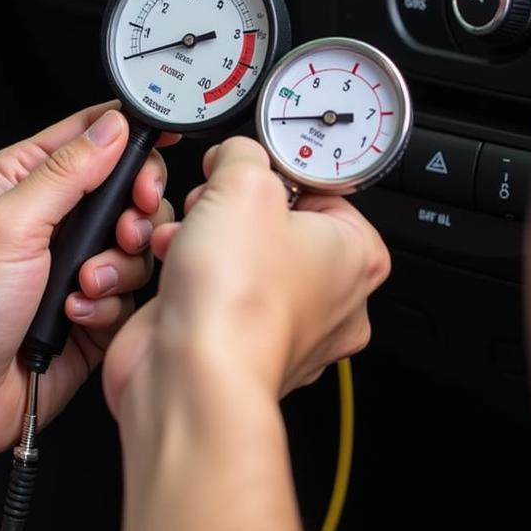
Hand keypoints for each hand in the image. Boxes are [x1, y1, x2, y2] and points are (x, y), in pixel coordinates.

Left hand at [0, 102, 175, 464]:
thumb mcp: (9, 223)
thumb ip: (67, 171)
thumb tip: (114, 127)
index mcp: (24, 180)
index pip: (92, 134)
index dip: (132, 136)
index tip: (159, 152)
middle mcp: (54, 218)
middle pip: (129, 188)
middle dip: (137, 210)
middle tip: (128, 228)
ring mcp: (76, 263)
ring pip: (138, 243)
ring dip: (119, 265)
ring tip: (85, 283)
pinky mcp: (94, 306)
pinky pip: (131, 292)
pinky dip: (109, 304)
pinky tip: (76, 315)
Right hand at [102, 136, 389, 423]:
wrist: (191, 376)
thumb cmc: (236, 301)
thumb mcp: (243, 182)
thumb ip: (243, 153)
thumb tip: (235, 154)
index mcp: (356, 255)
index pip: (322, 187)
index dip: (276, 169)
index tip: (251, 166)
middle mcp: (331, 298)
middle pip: (277, 221)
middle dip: (232, 206)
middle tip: (217, 204)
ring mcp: (286, 327)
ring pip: (242, 254)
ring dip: (204, 235)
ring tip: (189, 233)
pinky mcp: (240, 344)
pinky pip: (215, 290)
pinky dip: (190, 272)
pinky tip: (174, 264)